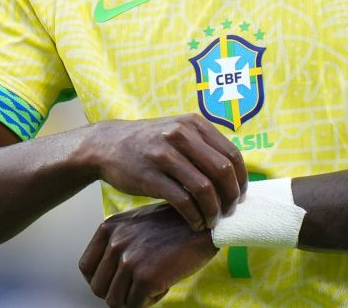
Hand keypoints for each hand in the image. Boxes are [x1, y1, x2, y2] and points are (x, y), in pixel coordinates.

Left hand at [79, 203, 218, 307]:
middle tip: (140, 286)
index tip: (118, 281)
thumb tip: (109, 273)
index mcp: (109, 228)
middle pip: (98, 288)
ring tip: (155, 284)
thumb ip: (119, 242)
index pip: (86, 267)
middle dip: (118, 292)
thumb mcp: (139, 223)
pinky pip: (136, 305)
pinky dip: (151, 301)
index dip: (101, 279)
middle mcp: (115, 242)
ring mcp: (130, 259)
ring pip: (115, 301)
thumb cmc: (177, 225)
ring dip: (134, 298)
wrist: (208, 223)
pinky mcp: (146, 276)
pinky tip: (166, 284)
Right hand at [80, 115, 246, 230]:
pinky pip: (182, 201)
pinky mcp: (150, 176)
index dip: (241, 179)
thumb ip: (204, 146)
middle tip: (229, 213)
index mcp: (194, 124)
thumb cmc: (149, 143)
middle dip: (231, 197)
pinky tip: (195, 224)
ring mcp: (165, 155)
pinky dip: (194, 216)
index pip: (232, 155)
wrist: (106, 145)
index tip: (240, 196)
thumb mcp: (178, 131)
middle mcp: (182, 135)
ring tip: (211, 221)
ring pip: (204, 188)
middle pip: (223, 171)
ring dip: (213, 210)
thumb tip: (235, 174)